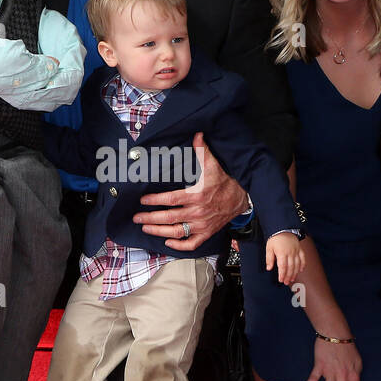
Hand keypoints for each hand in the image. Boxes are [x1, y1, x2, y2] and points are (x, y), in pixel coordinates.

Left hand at [135, 133, 244, 250]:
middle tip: (137, 217)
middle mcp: (198, 212)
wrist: (243, 196)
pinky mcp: (207, 233)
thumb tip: (197, 134)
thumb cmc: (226, 181)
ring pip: (176, 232)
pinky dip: (179, 246)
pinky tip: (167, 242)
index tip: (143, 200)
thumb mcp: (213, 164)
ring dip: (159, 231)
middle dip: (150, 218)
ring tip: (145, 228)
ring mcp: (202, 225)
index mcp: (197, 195)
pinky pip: (192, 244)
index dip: (155, 200)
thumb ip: (202, 150)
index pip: (170, 199)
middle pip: (169, 218)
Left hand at [265, 232, 303, 284]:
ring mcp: (296, 251)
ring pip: (297, 264)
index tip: (281, 280)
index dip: (282, 274)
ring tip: (292, 279)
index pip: (283, 267)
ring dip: (295, 273)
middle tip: (286, 282)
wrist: (283, 228)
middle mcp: (290, 253)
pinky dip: (302, 265)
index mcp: (282, 253)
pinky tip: (301, 270)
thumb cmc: (275, 238)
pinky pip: (303, 258)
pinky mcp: (300, 249)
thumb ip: (269, 259)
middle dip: (288, 276)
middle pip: (290, 267)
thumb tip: (269, 268)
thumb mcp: (269, 248)